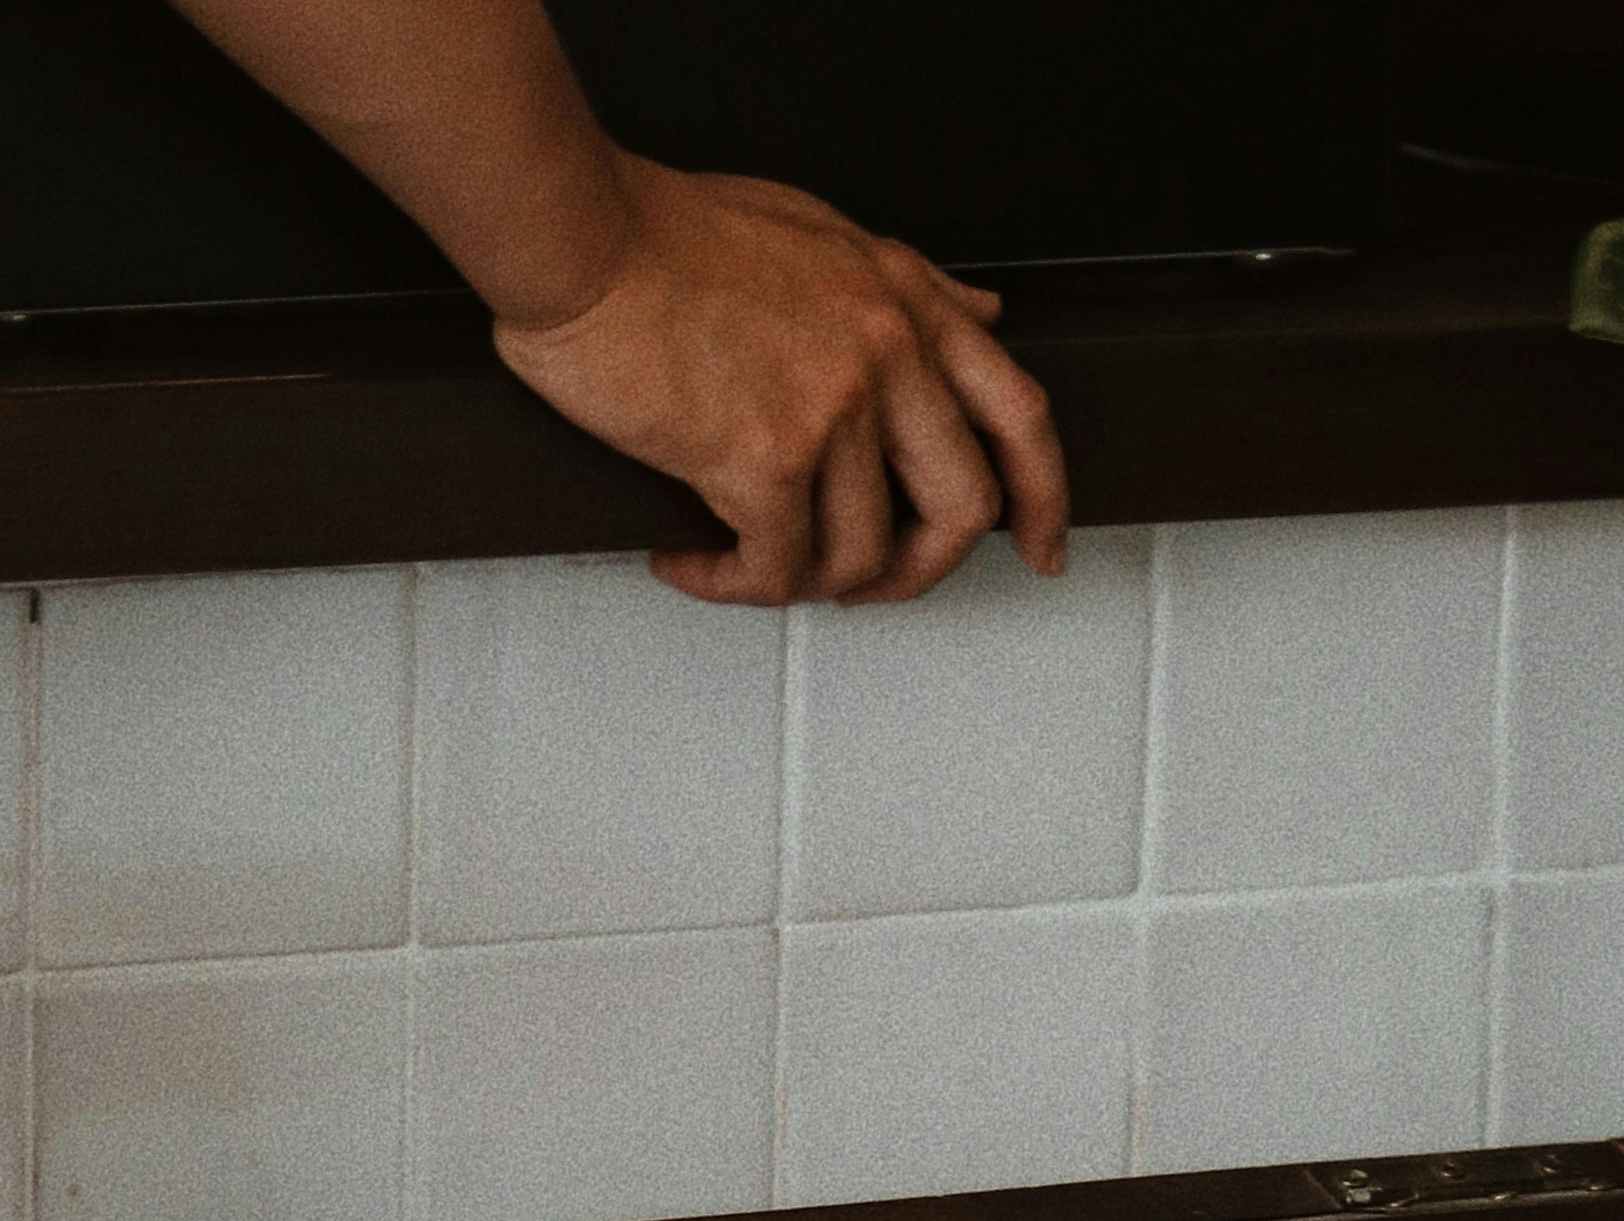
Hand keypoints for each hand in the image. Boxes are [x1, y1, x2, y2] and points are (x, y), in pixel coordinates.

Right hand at [494, 159, 1070, 605]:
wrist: (579, 235)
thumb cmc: (667, 231)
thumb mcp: (820, 233)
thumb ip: (906, 286)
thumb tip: (981, 312)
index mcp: (904, 298)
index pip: (1018, 413)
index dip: (1045, 499)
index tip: (1042, 547)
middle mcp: (884, 352)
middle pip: (962, 510)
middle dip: (920, 572)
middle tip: (873, 586)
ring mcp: (832, 409)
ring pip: (859, 556)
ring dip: (802, 582)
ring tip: (749, 562)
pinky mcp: (764, 461)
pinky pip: (776, 571)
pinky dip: (730, 586)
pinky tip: (693, 562)